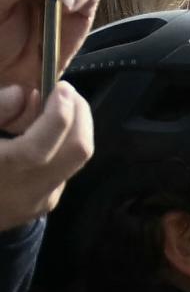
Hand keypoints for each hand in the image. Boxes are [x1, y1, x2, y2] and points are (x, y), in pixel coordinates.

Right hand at [0, 82, 92, 226]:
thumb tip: (23, 94)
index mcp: (1, 170)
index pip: (43, 143)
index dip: (60, 110)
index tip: (61, 87)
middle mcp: (25, 190)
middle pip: (77, 150)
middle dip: (80, 115)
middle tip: (66, 94)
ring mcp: (39, 201)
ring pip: (76, 160)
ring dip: (74, 129)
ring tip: (53, 110)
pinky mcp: (45, 204)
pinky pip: (65, 169)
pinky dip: (62, 146)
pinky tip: (43, 137)